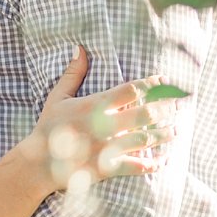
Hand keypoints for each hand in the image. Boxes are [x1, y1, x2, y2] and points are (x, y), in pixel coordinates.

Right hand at [13, 46, 168, 197]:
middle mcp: (104, 126)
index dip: (150, 84)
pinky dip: (153, 163)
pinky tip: (163, 159)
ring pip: (146, 140)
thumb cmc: (49, 127)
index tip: (164, 81)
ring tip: (176, 130)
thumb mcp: (57, 97)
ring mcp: (107, 147)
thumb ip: (72, 74)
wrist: (37, 162)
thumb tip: (80, 49)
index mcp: (93, 106)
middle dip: (165, 109)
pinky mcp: (108, 167)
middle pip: (145, 114)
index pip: (130, 90)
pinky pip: (137, 166)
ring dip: (165, 135)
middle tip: (178, 106)